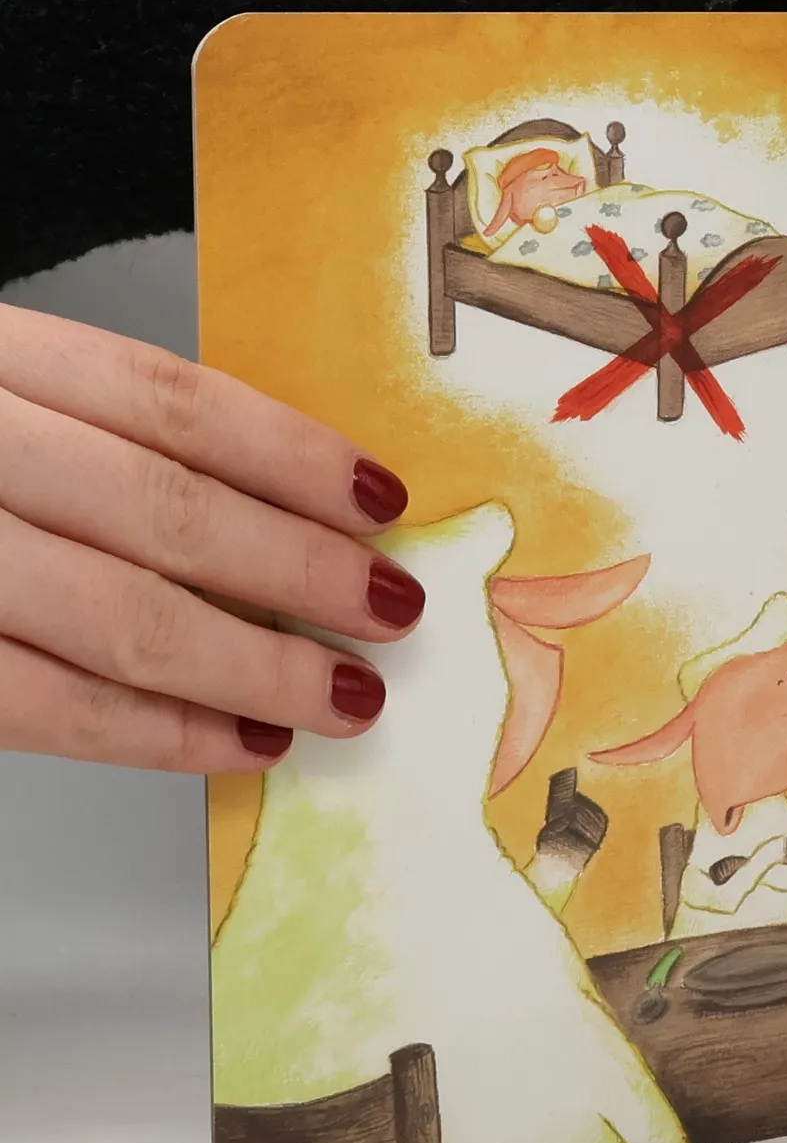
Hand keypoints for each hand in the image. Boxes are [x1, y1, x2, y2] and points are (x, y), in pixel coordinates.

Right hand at [0, 306, 424, 772]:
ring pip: (114, 616)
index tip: (381, 499)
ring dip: (250, 668)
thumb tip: (277, 509)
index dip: (291, 453)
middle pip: (161, 509)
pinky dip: (155, 733)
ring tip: (342, 697)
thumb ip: (97, 441)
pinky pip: (40, 703)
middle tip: (391, 611)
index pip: (167, 399)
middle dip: (296, 570)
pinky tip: (236, 742)